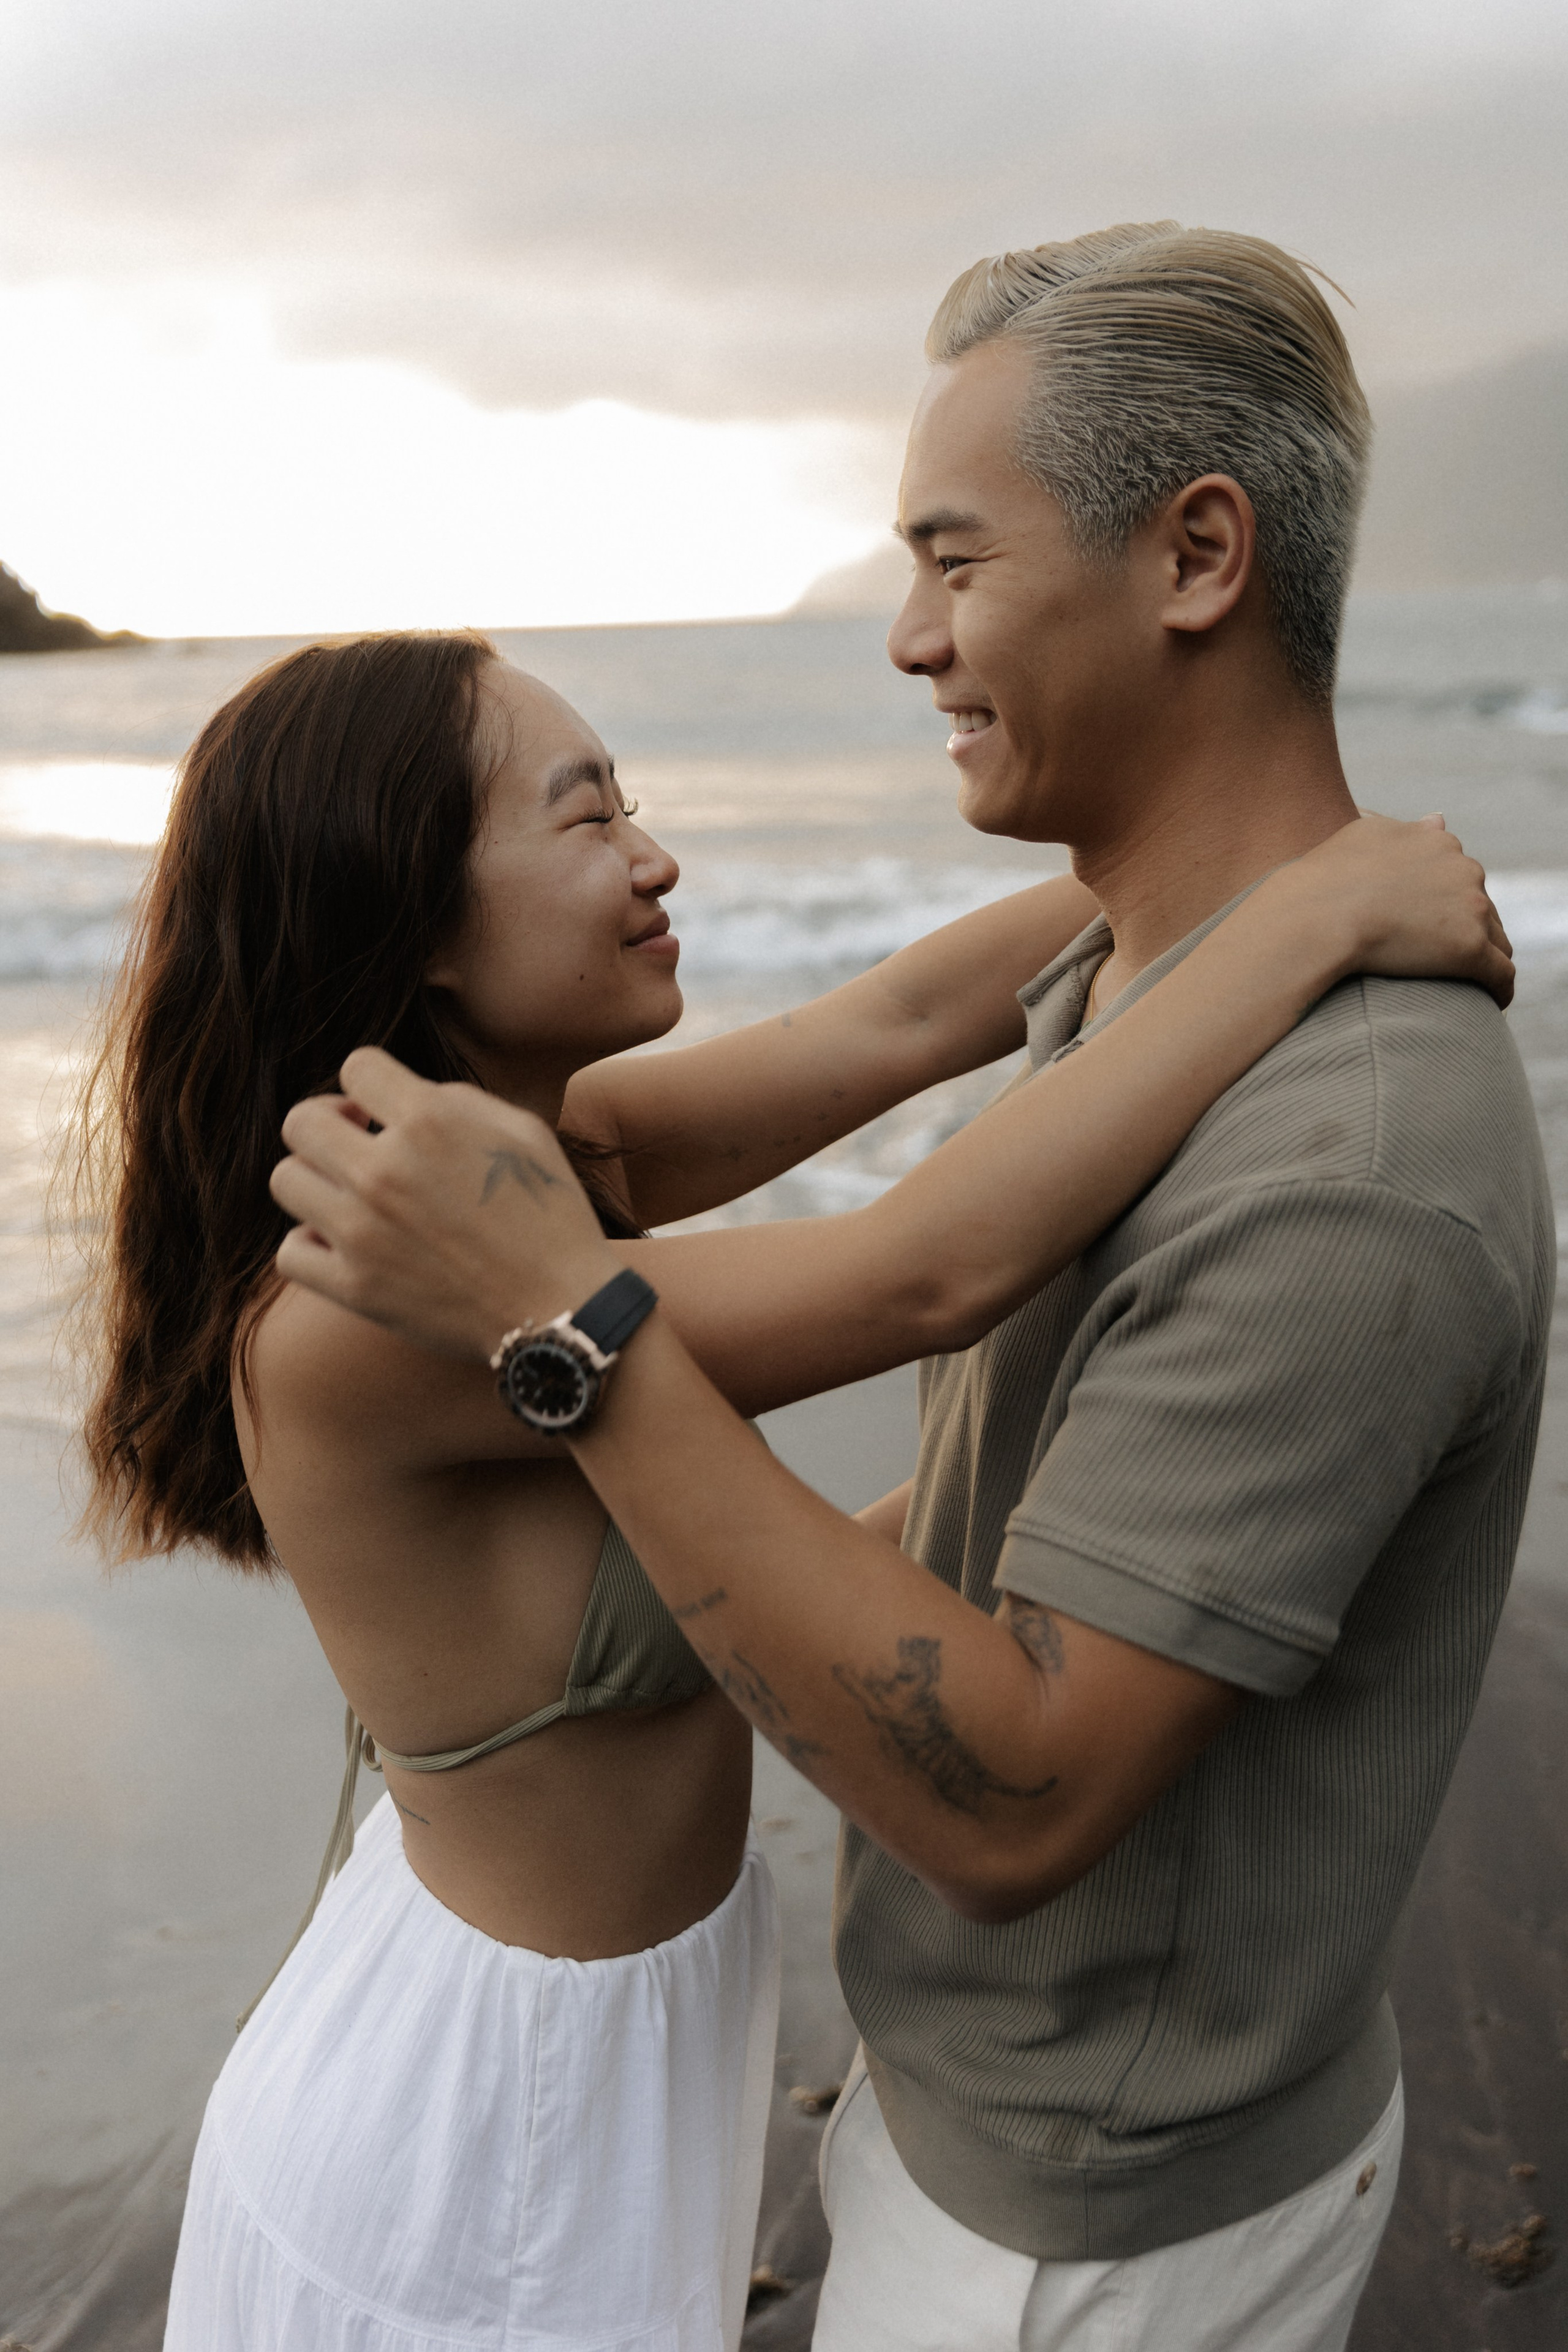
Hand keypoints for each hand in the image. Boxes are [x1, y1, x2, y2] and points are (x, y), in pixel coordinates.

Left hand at [270, 1048, 621, 1358]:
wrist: (562, 1307)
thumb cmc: (551, 1215)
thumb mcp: (523, 1131)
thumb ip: (456, 1100)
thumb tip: (401, 1097)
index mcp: (430, 1121)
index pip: (356, 1067)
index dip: (370, 1085)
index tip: (382, 1112)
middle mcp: (385, 1171)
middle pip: (301, 1121)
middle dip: (328, 1125)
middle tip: (357, 1146)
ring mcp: (363, 1232)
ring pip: (286, 1180)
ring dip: (315, 1181)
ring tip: (349, 1196)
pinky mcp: (355, 1287)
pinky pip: (290, 1251)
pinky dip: (309, 1244)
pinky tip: (340, 1243)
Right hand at [1280, 813, 1514, 1008]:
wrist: (1315, 917)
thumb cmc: (1324, 880)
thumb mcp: (1363, 835)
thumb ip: (1404, 830)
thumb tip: (1439, 818)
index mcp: (1437, 842)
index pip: (1459, 875)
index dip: (1446, 903)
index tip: (1430, 926)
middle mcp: (1462, 868)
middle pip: (1479, 905)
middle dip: (1467, 929)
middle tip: (1442, 960)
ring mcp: (1471, 908)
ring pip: (1496, 939)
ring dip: (1486, 959)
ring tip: (1468, 986)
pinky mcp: (1470, 949)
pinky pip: (1501, 975)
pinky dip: (1498, 990)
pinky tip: (1490, 1003)